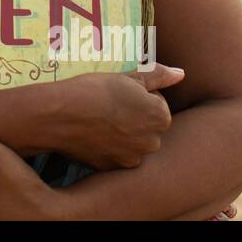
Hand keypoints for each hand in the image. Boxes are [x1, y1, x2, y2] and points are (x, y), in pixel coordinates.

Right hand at [51, 63, 181, 170]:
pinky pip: (115, 154)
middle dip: (134, 117)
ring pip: (132, 142)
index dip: (138, 95)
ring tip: (99, 119)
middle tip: (109, 105)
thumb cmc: (94, 90)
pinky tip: (92, 133)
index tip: (119, 92)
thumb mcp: (128, 76)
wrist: (60, 115)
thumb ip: (158, 75)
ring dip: (122, 133)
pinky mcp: (112, 167)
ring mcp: (132, 158)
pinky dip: (107, 146)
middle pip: (147, 126)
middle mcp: (152, 142)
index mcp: (160, 117)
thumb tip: (181, 74)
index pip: (157, 104)